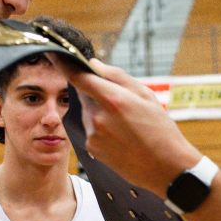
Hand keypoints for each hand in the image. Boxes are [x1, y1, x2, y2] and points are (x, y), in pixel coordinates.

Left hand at [68, 61, 199, 193]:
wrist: (166, 168)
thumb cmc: (161, 130)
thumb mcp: (146, 95)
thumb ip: (117, 76)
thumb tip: (94, 65)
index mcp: (113, 98)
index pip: (78, 76)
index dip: (62, 63)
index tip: (53, 53)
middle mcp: (98, 116)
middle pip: (85, 94)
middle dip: (97, 92)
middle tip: (122, 103)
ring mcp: (92, 134)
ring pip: (88, 112)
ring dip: (100, 111)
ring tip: (126, 125)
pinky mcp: (91, 148)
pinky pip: (90, 129)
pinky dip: (101, 128)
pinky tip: (121, 137)